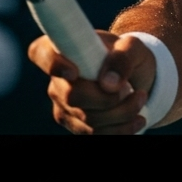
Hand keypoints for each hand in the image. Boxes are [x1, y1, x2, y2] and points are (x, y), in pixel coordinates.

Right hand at [27, 32, 156, 134]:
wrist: (135, 77)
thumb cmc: (128, 55)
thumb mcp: (132, 47)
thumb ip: (122, 58)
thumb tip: (108, 84)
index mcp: (64, 48)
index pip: (41, 52)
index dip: (52, 63)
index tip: (73, 72)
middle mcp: (57, 78)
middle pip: (72, 96)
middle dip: (108, 99)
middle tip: (133, 90)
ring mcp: (63, 104)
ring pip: (88, 120)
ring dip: (121, 113)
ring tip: (140, 99)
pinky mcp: (74, 124)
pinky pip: (94, 134)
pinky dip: (121, 129)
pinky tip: (137, 118)